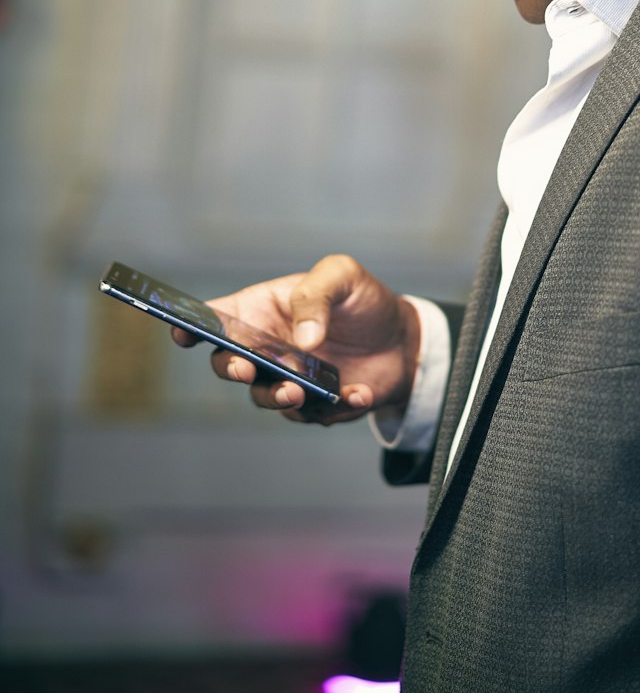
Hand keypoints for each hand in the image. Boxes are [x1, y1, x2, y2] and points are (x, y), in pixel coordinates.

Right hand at [171, 255, 420, 425]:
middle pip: (228, 364)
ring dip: (276, 396)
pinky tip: (357, 393)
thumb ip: (317, 296)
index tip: (183, 333)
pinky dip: (334, 407)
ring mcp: (286, 380)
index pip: (214, 318)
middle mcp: (265, 349)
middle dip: (231, 368)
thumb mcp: (343, 276)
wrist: (402, 339)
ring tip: (299, 391)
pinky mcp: (314, 406)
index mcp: (260, 310)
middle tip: (246, 368)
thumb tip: (305, 339)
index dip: (191, 325)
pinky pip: (312, 415)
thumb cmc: (362, 300)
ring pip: (263, 397)